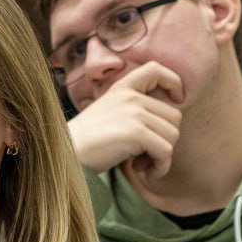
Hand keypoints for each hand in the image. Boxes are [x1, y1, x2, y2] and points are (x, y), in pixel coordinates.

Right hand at [66, 62, 182, 179]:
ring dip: (162, 156)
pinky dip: (160, 167)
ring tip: (140, 163)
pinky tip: (143, 172)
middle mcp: (130, 97)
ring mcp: (134, 113)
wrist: (66, 155)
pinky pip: (165, 151)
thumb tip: (168, 125)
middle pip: (174, 116)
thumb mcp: (109, 114)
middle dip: (165, 139)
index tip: (176, 100)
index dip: (173, 82)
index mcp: (122, 88)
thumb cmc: (87, 142)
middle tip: (145, 154)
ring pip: (173, 135)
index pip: (156, 69)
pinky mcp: (136, 133)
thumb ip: (133, 110)